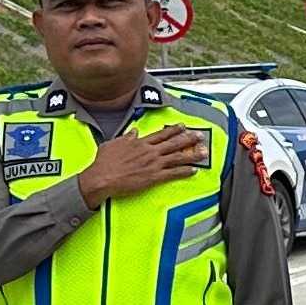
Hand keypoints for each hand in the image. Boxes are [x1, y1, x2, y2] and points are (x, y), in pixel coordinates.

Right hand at [75, 126, 207, 203]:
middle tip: (200, 136)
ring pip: (177, 157)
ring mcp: (153, 164)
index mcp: (140, 143)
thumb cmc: (104, 163)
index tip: (183, 126)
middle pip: (173, 143)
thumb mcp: (113, 144)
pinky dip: (184, 172)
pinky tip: (194, 171)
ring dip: (192, 154)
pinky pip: (173, 174)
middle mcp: (149, 152)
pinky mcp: (153, 177)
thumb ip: (126, 137)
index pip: (161, 134)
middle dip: (189, 139)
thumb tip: (135, 131)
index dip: (173, 130)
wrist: (101, 178)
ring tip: (204, 152)